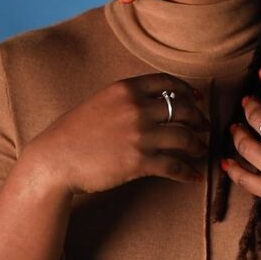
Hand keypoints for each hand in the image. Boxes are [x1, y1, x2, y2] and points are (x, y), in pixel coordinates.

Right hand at [26, 73, 210, 195]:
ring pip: (185, 137)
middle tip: (205, 128)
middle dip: (199, 119)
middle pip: (183, 108)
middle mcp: (136, 108)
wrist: (55, 159)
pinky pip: (175, 165)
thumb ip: (126, 100)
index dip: (188, 90)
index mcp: (125, 89)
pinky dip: (188, 172)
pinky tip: (194, 176)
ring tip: (201, 151)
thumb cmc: (72, 133)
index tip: (197, 99)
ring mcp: (140, 135)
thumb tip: (153, 104)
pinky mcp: (140, 161)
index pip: (168, 83)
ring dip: (198, 145)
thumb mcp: (99, 102)